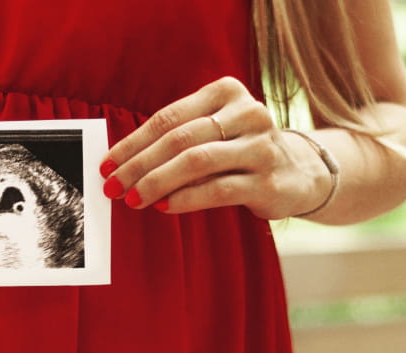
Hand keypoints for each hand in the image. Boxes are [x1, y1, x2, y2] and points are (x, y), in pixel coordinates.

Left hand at [99, 76, 329, 219]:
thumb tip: (121, 165)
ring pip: (197, 162)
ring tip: (134, 199)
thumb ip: (175, 140)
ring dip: (158, 182)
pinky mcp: (269, 181)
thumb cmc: (238, 150)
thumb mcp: (211, 132)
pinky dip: (187, 198)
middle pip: (180, 139)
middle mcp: (247, 113)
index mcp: (226, 92)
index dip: (132, 143)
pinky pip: (219, 189)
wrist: (299, 172)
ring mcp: (261, 147)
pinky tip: (165, 206)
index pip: (168, 117)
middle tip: (112, 186)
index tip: (106, 165)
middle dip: (139, 165)